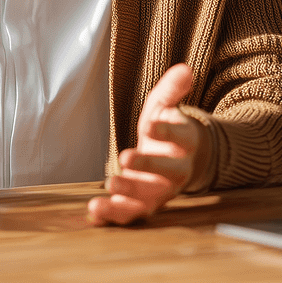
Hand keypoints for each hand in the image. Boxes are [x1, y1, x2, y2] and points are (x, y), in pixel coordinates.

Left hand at [88, 63, 205, 224]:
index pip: (180, 137)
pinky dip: (115, 214)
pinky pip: (132, 214)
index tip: (148, 125)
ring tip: (109, 184)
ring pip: (151, 198)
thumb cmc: (168, 129)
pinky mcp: (144, 204)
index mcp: (186, 144)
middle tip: (126, 158)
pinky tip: (95, 209)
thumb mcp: (167, 105)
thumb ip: (173, 88)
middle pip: (168, 173)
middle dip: (148, 166)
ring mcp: (161, 191)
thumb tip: (185, 68)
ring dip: (130, 194)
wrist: (180, 160)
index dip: (166, 132)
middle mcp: (177, 171)